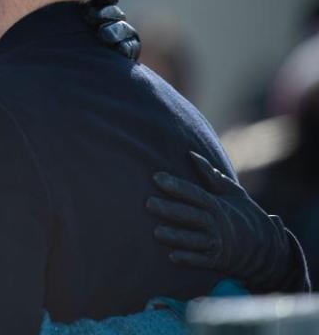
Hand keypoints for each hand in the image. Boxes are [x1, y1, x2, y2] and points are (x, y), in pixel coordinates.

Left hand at [147, 151, 293, 290]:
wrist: (268, 249)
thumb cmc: (245, 216)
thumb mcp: (233, 193)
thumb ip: (211, 176)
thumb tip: (191, 154)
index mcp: (218, 205)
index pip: (195, 193)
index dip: (177, 185)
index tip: (157, 177)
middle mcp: (216, 224)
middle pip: (191, 215)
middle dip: (170, 210)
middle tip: (148, 203)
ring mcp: (217, 243)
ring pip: (194, 240)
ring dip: (176, 237)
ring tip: (156, 232)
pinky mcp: (217, 261)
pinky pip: (202, 261)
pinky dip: (189, 259)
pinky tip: (173, 256)